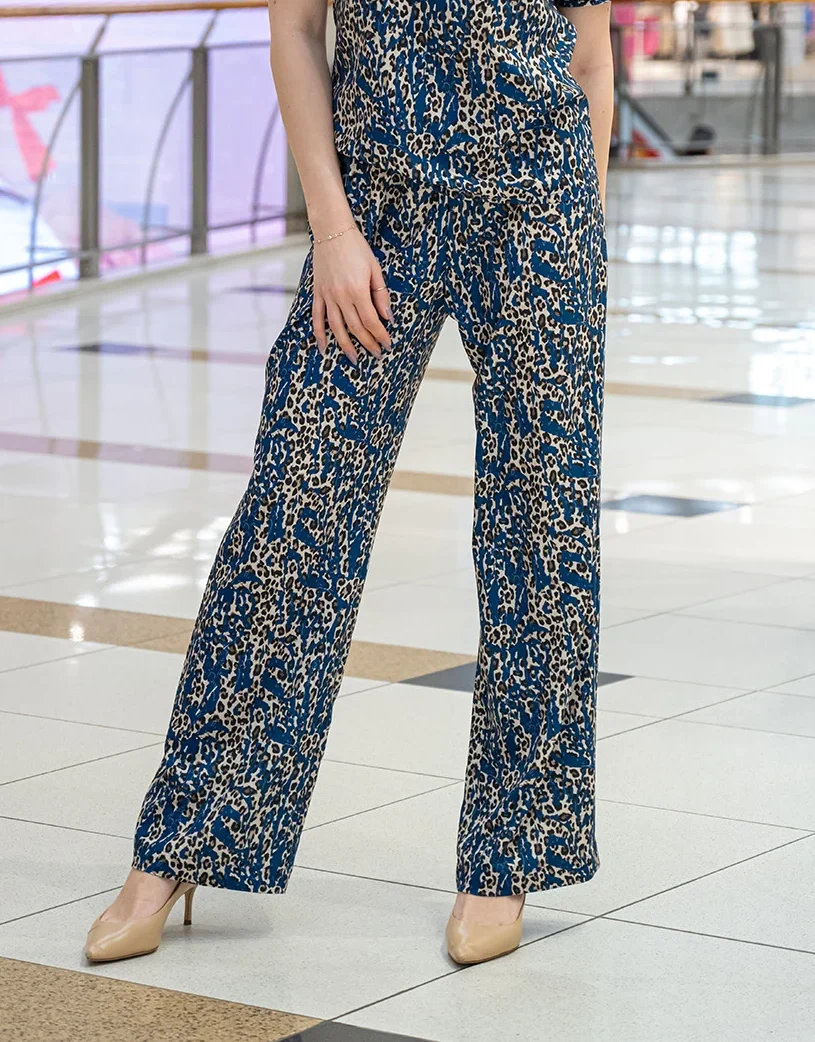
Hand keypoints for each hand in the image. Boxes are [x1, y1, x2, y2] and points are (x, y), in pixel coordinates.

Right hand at [312, 228, 392, 363]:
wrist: (332, 231)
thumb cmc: (356, 248)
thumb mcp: (375, 269)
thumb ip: (380, 295)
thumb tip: (387, 317)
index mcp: (358, 290)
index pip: (371, 321)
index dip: (380, 336)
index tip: (387, 345)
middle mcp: (341, 296)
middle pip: (356, 328)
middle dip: (368, 344)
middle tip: (376, 355)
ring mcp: (327, 296)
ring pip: (337, 328)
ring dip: (346, 346)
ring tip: (355, 359)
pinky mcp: (318, 293)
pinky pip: (317, 318)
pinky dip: (319, 334)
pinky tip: (324, 347)